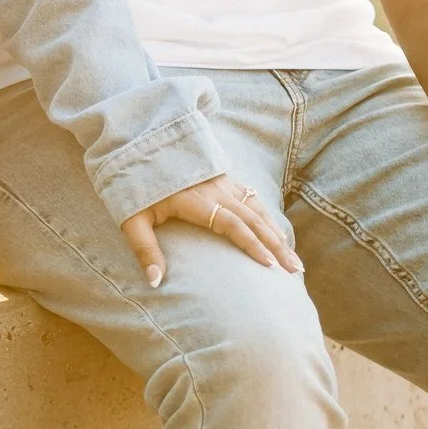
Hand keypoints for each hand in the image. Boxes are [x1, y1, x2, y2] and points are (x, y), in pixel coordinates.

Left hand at [120, 173, 302, 287]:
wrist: (139, 146)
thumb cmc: (133, 186)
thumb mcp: (132, 218)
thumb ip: (144, 249)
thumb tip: (156, 282)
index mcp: (195, 199)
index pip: (231, 223)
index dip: (250, 243)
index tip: (268, 264)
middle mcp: (215, 189)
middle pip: (253, 219)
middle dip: (276, 246)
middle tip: (295, 270)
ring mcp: (222, 182)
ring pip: (257, 209)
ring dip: (277, 234)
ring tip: (294, 260)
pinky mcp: (224, 179)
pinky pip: (253, 200)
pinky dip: (269, 219)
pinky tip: (279, 235)